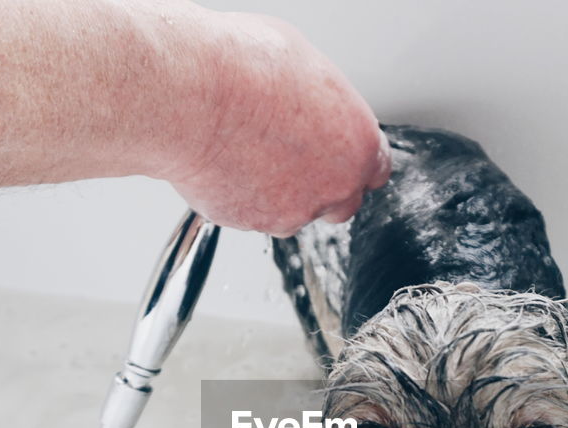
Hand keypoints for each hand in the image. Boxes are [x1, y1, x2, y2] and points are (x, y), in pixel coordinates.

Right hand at [160, 11, 389, 236]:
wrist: (192, 93)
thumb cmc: (245, 68)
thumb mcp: (304, 64)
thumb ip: (322, 102)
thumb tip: (313, 102)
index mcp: (359, 145)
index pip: (375, 170)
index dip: (353, 161)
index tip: (338, 154)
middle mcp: (334, 186)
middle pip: (341, 201)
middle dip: (322, 184)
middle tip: (291, 155)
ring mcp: (292, 211)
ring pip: (293, 211)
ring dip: (278, 191)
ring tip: (247, 149)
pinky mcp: (250, 222)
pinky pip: (250, 214)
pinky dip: (241, 195)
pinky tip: (224, 161)